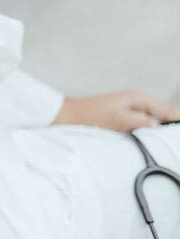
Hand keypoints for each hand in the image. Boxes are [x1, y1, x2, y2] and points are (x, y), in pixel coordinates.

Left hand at [52, 90, 179, 132]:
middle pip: (164, 112)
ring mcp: (130, 108)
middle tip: (176, 140)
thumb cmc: (90, 116)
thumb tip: (157, 125)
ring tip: (172, 139)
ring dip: (164, 126)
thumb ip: (139, 121)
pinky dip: (153, 129)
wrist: (68, 116)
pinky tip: (155, 138)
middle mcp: (136, 101)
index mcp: (137, 98)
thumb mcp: (117, 120)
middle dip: (174, 121)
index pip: (167, 109)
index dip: (178, 117)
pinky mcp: (124, 117)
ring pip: (155, 118)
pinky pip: (145, 123)